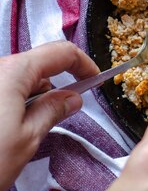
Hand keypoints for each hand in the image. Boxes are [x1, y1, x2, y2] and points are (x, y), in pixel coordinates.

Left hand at [0, 41, 98, 190]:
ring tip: (32, 130)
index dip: (83, 63)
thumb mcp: (29, 138)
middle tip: (67, 112)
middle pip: (38, 64)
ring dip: (34, 96)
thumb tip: (72, 97)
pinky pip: (3, 88)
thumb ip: (54, 110)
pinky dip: (15, 102)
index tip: (95, 80)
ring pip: (19, 78)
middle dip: (56, 84)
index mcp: (13, 72)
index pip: (60, 52)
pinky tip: (11, 129)